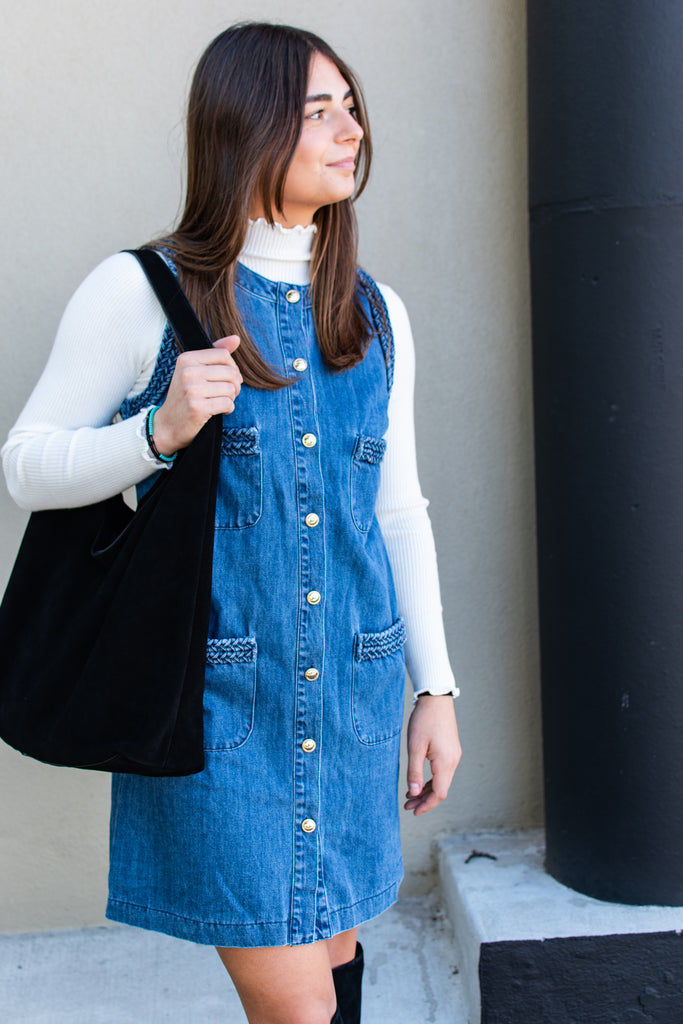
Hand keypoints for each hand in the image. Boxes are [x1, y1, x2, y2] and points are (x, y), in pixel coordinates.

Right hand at [151, 335, 241, 454]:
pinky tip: (218, 411)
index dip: (232, 368)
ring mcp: (192, 390)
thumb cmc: (185, 396)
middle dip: (235, 385)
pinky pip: (227, 404)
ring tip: (220, 401)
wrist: (167, 425)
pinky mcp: (197, 407)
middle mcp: (188, 372)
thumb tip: (236, 338)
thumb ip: (215, 353)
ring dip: (231, 398)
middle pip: (230, 372)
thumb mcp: (195, 370)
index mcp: (186, 359)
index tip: (227, 379)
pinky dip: (228, 409)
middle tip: (227, 393)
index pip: (223, 355)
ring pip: (231, 389)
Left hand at [404, 695, 460, 815]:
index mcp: (445, 762)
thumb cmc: (424, 721)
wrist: (436, 699)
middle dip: (424, 800)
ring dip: (426, 790)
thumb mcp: (414, 747)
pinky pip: (442, 772)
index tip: (413, 812)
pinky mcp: (450, 750)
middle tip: (407, 805)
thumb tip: (413, 793)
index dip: (426, 805)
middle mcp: (453, 761)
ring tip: (410, 795)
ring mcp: (453, 755)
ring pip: (442, 781)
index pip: (439, 793)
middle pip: (441, 789)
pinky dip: (431, 780)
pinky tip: (418, 782)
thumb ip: (414, 772)